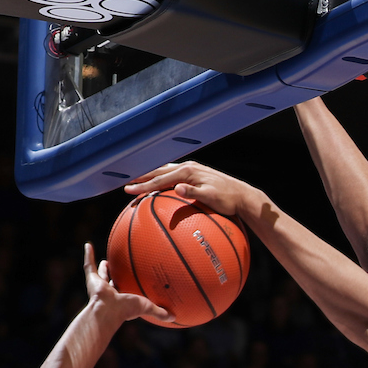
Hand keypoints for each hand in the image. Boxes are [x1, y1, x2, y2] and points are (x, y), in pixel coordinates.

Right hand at [83, 243, 169, 324]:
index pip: (127, 292)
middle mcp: (110, 292)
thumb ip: (160, 312)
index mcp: (122, 299)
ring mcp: (99, 286)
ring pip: (100, 274)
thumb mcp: (147, 307)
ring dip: (103, 268)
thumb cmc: (126, 310)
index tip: (134, 283)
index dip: (130, 288)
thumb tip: (174, 318)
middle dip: (116, 277)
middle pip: (113, 282)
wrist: (107, 310)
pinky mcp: (91, 279)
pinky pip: (88, 264)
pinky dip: (88, 255)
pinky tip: (88, 244)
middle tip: (121, 270)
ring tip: (107, 260)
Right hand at [124, 161, 264, 219]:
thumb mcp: (211, 197)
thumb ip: (194, 192)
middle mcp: (188, 167)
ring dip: (149, 176)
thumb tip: (178, 188)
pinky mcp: (195, 174)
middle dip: (141, 178)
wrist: (242, 195)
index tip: (128, 190)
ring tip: (136, 181)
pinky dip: (161, 178)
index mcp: (188, 172)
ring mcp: (191, 169)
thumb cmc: (228, 200)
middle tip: (125, 184)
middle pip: (158, 171)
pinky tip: (157, 184)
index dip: (143, 186)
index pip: (160, 179)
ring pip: (164, 171)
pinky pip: (172, 175)